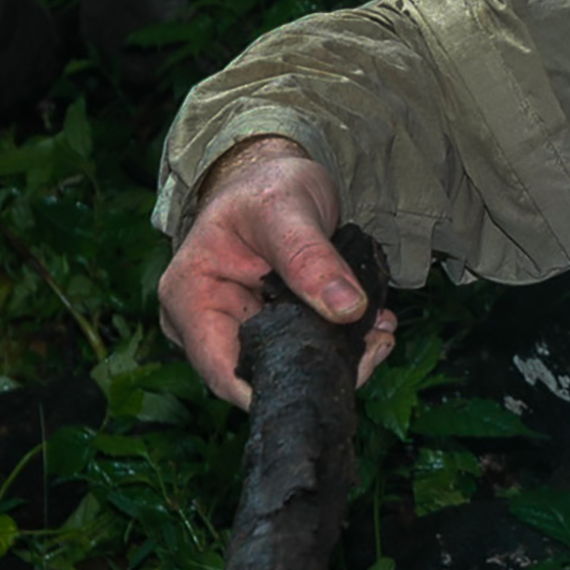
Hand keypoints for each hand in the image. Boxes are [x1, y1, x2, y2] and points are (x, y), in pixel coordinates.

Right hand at [158, 135, 396, 406]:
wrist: (272, 180)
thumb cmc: (265, 186)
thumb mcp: (286, 208)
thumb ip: (310, 257)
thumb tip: (347, 309)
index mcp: (189, 297)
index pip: (222, 371)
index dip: (273, 389)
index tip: (332, 378)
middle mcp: (204, 323)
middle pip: (259, 377)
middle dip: (320, 369)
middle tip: (376, 343)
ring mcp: (235, 329)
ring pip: (287, 369)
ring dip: (339, 358)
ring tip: (380, 331)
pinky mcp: (267, 330)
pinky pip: (302, 352)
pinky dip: (340, 346)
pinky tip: (373, 326)